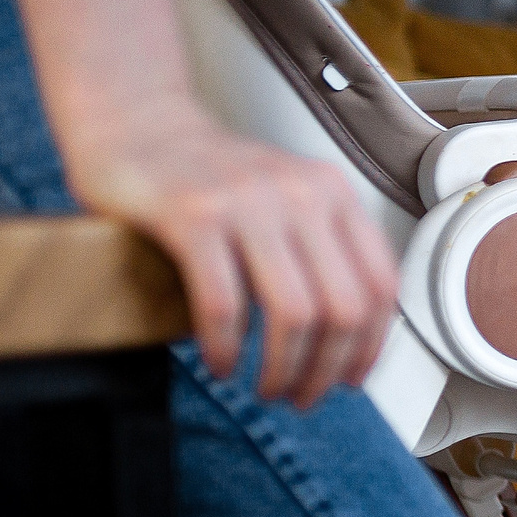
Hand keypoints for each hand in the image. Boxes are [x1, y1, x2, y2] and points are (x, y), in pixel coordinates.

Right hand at [61, 94, 401, 408]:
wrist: (136, 120)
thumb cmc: (210, 175)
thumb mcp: (287, 197)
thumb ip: (319, 248)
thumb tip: (348, 337)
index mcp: (332, 193)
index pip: (380, 284)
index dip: (371, 345)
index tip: (352, 378)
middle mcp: (300, 194)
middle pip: (342, 309)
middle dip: (326, 370)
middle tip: (302, 396)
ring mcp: (247, 202)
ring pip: (293, 314)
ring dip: (282, 370)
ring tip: (265, 388)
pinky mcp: (192, 215)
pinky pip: (225, 304)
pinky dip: (225, 349)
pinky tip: (219, 363)